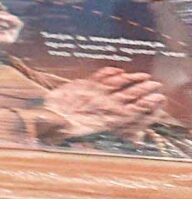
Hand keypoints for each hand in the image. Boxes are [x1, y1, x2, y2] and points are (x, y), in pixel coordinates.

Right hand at [41, 70, 168, 137]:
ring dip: (130, 80)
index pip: (127, 113)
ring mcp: (95, 95)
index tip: (154, 100)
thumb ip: (76, 125)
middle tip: (155, 84)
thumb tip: (77, 124)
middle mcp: (102, 107)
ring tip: (142, 75)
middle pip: (128, 97)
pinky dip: (109, 73)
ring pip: (118, 86)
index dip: (142, 107)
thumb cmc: (54, 127)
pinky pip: (101, 78)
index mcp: (102, 119)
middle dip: (142, 91)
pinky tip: (116, 70)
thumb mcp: (63, 128)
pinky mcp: (86, 86)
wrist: (43, 118)